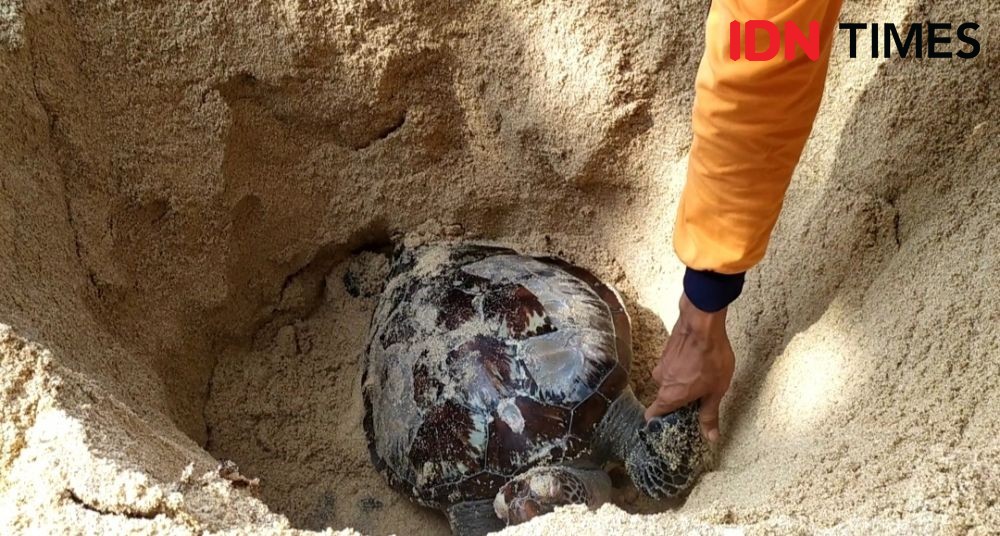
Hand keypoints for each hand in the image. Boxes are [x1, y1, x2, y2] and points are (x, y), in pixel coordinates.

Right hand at [644, 292, 734, 441]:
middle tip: (699, 400)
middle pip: (665, 398)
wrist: (703, 323)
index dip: (660, 424)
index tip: (673, 426)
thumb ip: (710, 414)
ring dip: (683, 382)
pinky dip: (683, 368)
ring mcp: (662, 364)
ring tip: (703, 379)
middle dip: (680, 401)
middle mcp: (660, 380)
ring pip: (670, 380)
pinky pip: (673, 366)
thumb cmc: (709, 356)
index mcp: (669, 395)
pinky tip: (700, 363)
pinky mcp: (667, 350)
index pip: (652, 416)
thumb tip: (710, 436)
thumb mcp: (716, 391)